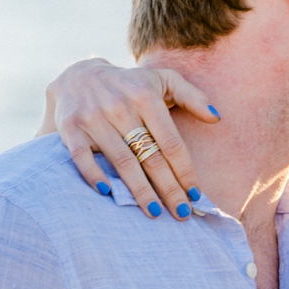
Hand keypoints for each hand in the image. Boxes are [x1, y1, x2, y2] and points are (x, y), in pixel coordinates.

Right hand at [39, 59, 218, 217]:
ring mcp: (93, 117)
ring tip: (155, 213)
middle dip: (168, 188)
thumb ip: (191, 96)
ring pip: (122, 161)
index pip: (170, 142)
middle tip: (181, 212)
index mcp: (145, 96)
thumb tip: (217, 118)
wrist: (77, 75)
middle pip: (149, 156)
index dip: (184, 170)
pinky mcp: (70, 127)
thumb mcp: (162, 80)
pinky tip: (109, 194)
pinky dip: (94, 175)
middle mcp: (119, 106)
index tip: (195, 194)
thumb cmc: (130, 84)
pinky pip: (82, 156)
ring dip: (139, 190)